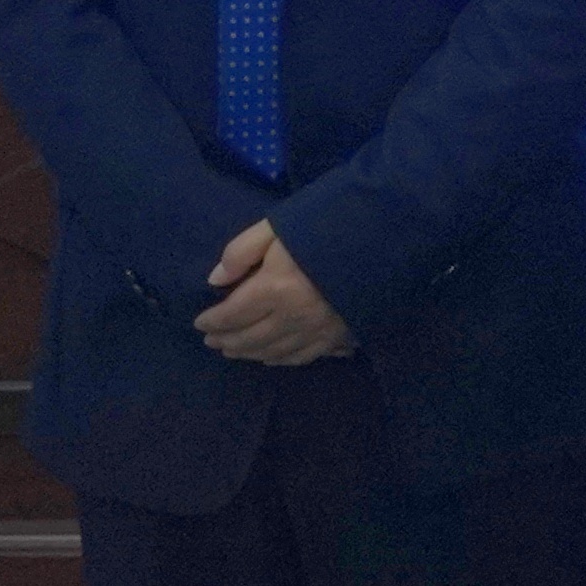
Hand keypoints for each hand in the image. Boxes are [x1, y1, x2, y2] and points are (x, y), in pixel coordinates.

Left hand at [195, 222, 354, 364]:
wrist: (385, 238)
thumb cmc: (327, 226)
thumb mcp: (278, 225)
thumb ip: (242, 250)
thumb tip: (215, 280)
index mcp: (273, 289)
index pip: (231, 315)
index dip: (211, 320)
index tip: (199, 322)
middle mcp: (291, 317)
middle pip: (249, 338)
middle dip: (226, 340)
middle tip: (211, 340)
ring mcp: (316, 331)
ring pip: (272, 352)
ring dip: (248, 353)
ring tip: (233, 351)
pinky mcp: (338, 336)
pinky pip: (302, 356)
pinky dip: (281, 360)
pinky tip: (271, 358)